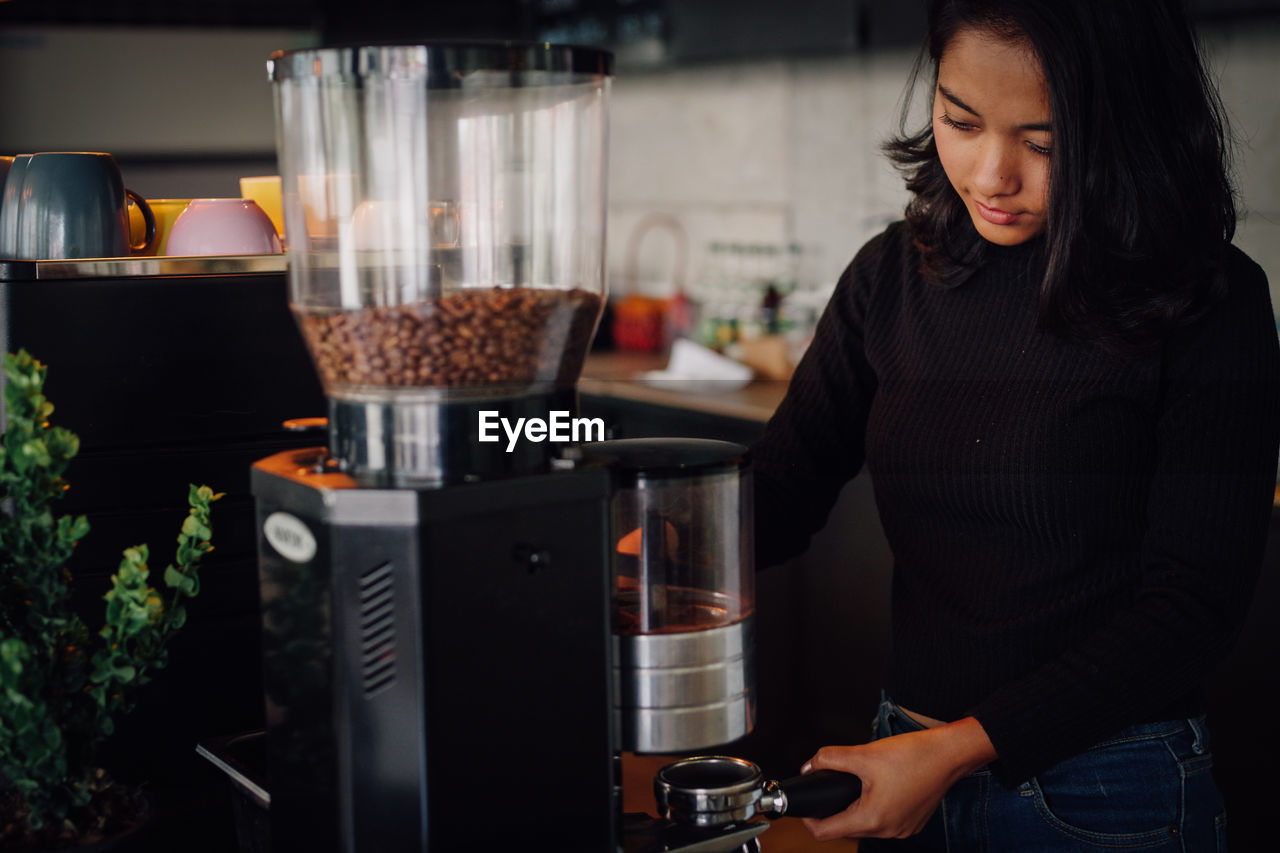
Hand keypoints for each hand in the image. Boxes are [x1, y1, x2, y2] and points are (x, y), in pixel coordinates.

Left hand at [799, 717, 996, 840]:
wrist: (950, 755)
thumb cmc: (913, 756)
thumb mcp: (864, 754)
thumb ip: (830, 759)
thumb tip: (810, 766)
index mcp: (872, 819)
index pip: (826, 833)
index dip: (809, 819)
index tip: (805, 805)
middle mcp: (888, 831)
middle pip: (845, 829)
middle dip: (832, 809)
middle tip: (828, 787)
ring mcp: (902, 830)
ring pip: (865, 825)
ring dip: (854, 809)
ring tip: (850, 786)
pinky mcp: (911, 823)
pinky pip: (884, 821)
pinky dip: (873, 808)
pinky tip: (874, 789)